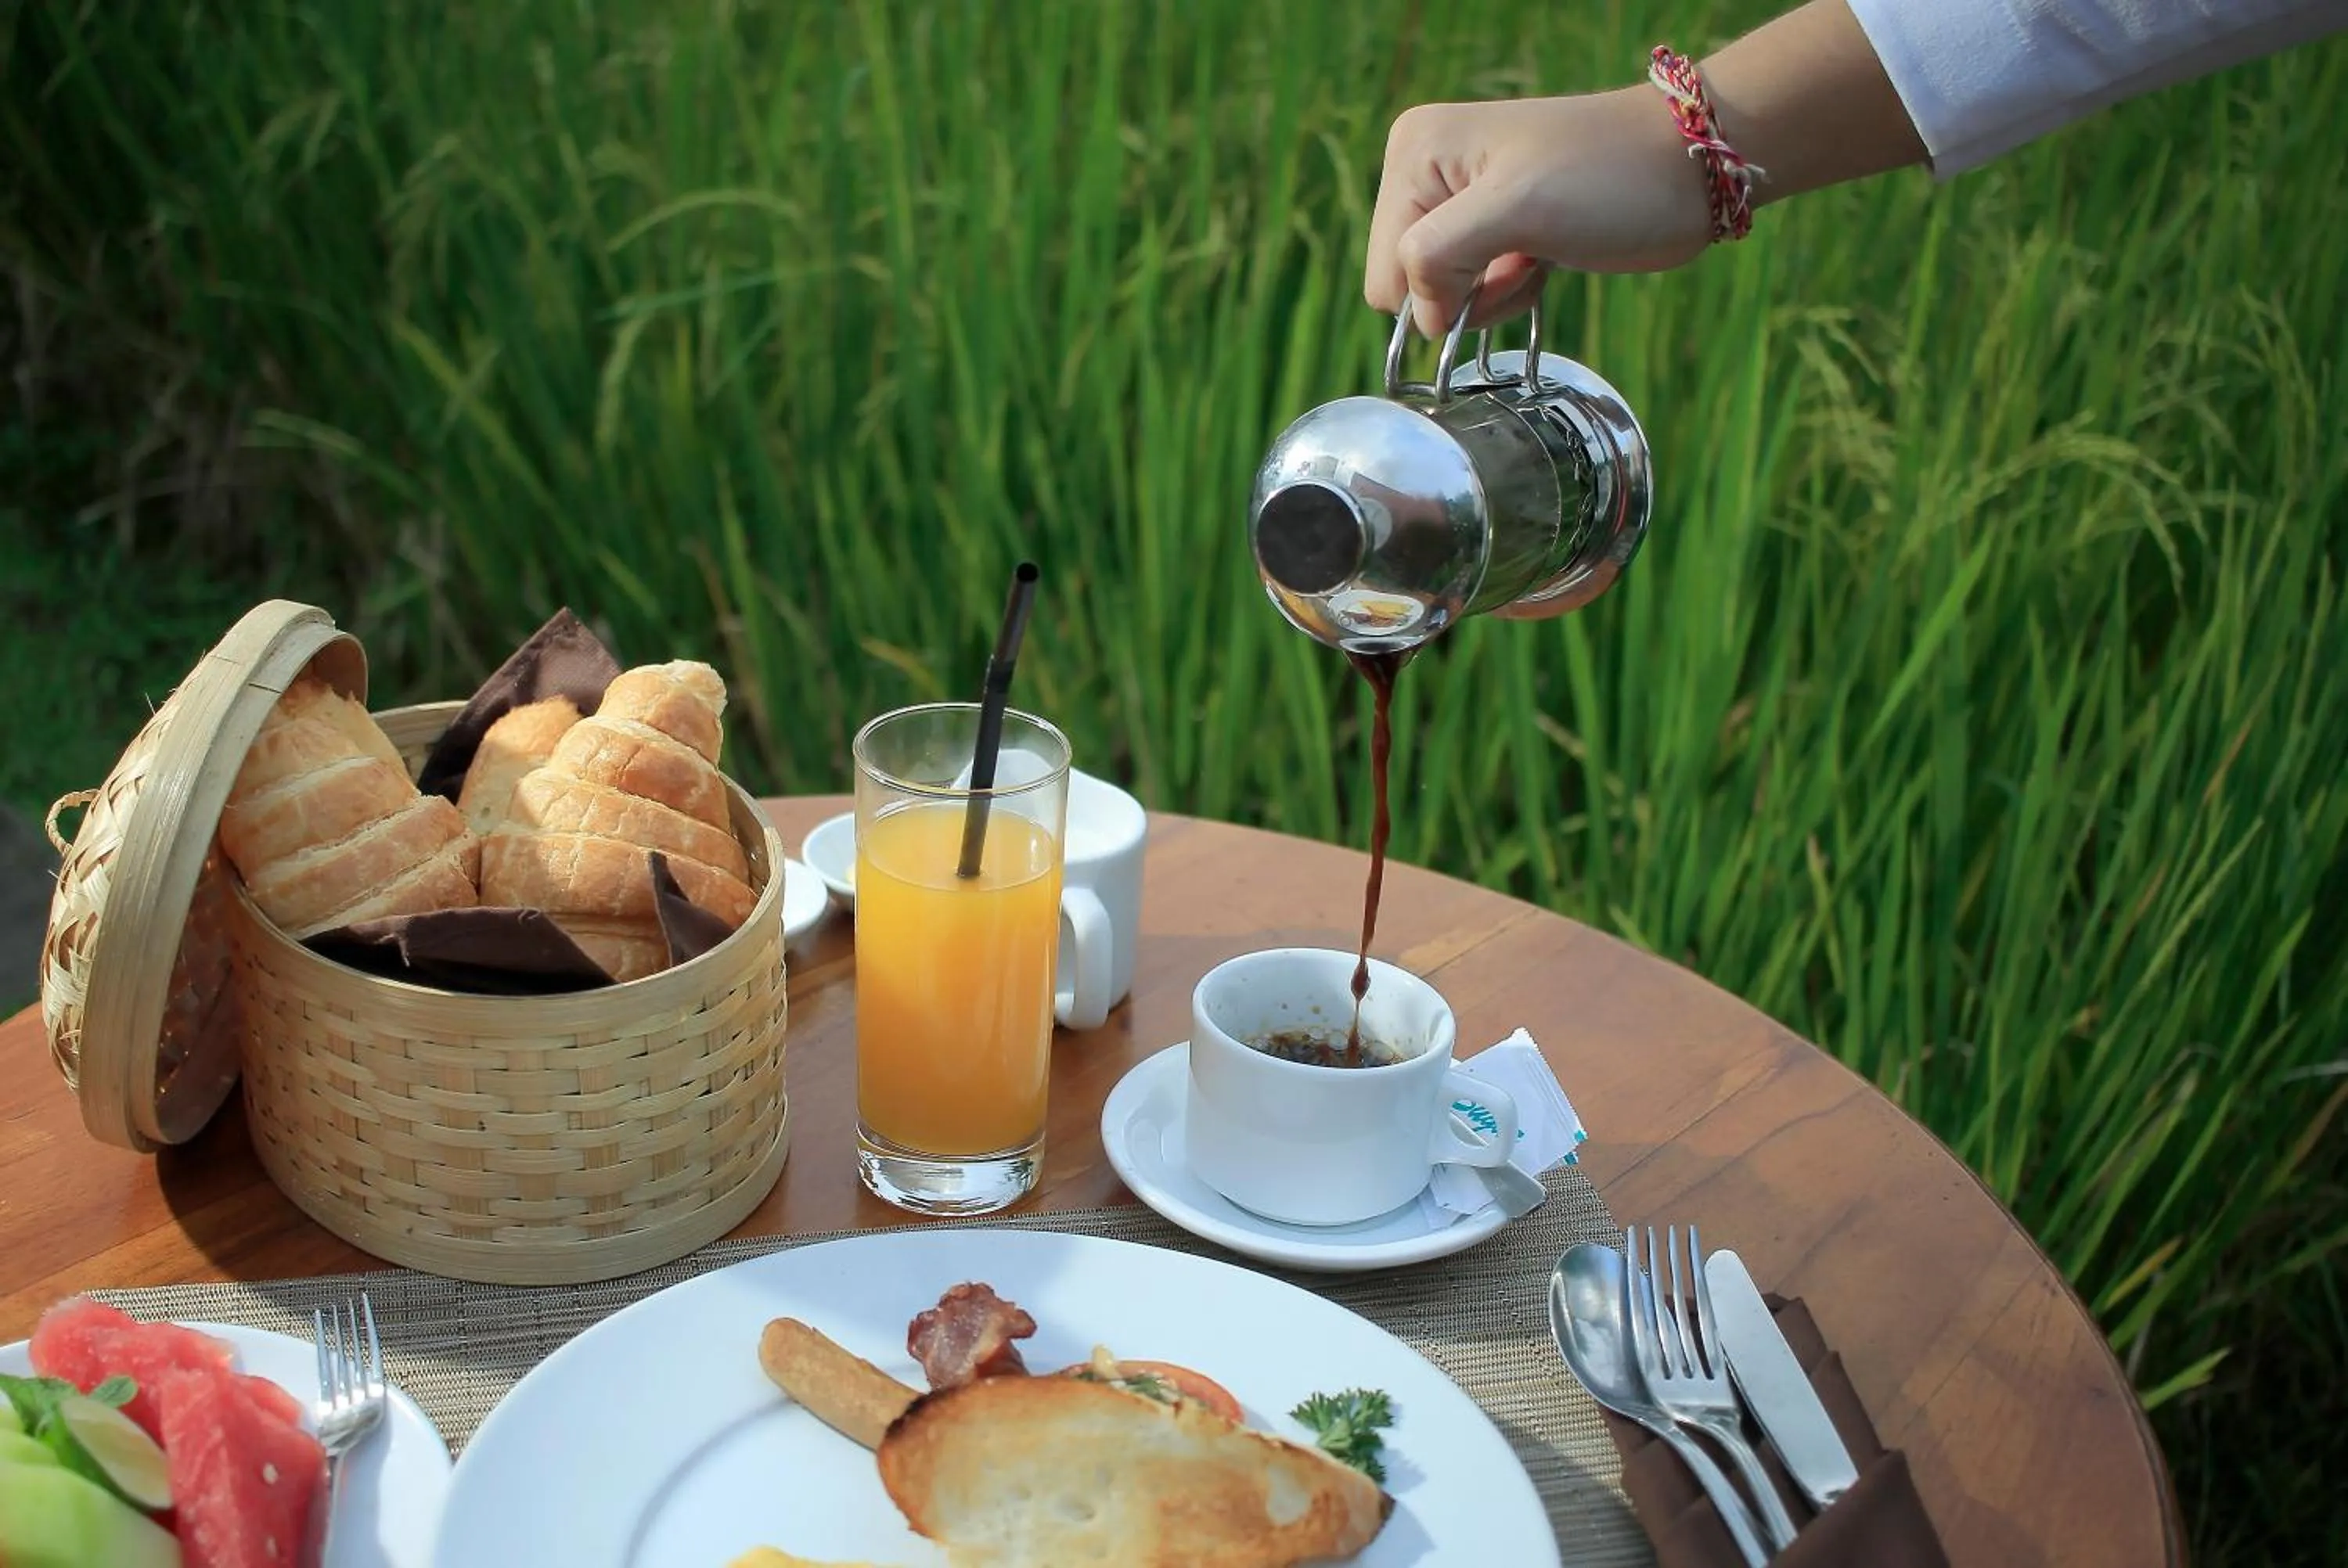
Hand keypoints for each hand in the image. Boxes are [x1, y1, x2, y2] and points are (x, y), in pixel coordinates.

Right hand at [1364, 86, 1712, 340]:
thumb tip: (1418, 316)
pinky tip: (1545, 259)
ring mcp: (1461, 202)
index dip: (1440, 289)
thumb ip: (1441, 256)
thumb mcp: (1516, 208)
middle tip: (1522, 258)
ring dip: (1494, 294)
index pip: (1386, 270)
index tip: (1500, 261)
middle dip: (1467, 291)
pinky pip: (1473, 292)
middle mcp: (1427, 173)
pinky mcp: (1495, 228)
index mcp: (1414, 152)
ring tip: (1538, 254)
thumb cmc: (1608, 176)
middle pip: (1409, 285)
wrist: (1688, 168)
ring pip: (1443, 296)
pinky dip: (1509, 290)